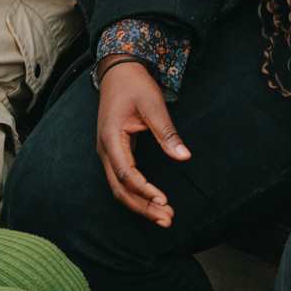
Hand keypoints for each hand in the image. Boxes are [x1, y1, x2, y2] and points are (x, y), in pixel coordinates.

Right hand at [94, 56, 191, 225]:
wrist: (119, 71)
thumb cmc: (134, 85)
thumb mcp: (153, 105)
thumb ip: (167, 133)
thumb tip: (184, 157)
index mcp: (111, 138)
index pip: (127, 174)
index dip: (144, 190)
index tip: (164, 200)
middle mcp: (105, 150)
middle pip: (120, 189)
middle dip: (143, 207)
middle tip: (167, 219)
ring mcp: (108, 153)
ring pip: (120, 188)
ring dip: (141, 204)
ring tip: (164, 216)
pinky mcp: (115, 153)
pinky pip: (123, 180)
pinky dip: (138, 194)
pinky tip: (154, 201)